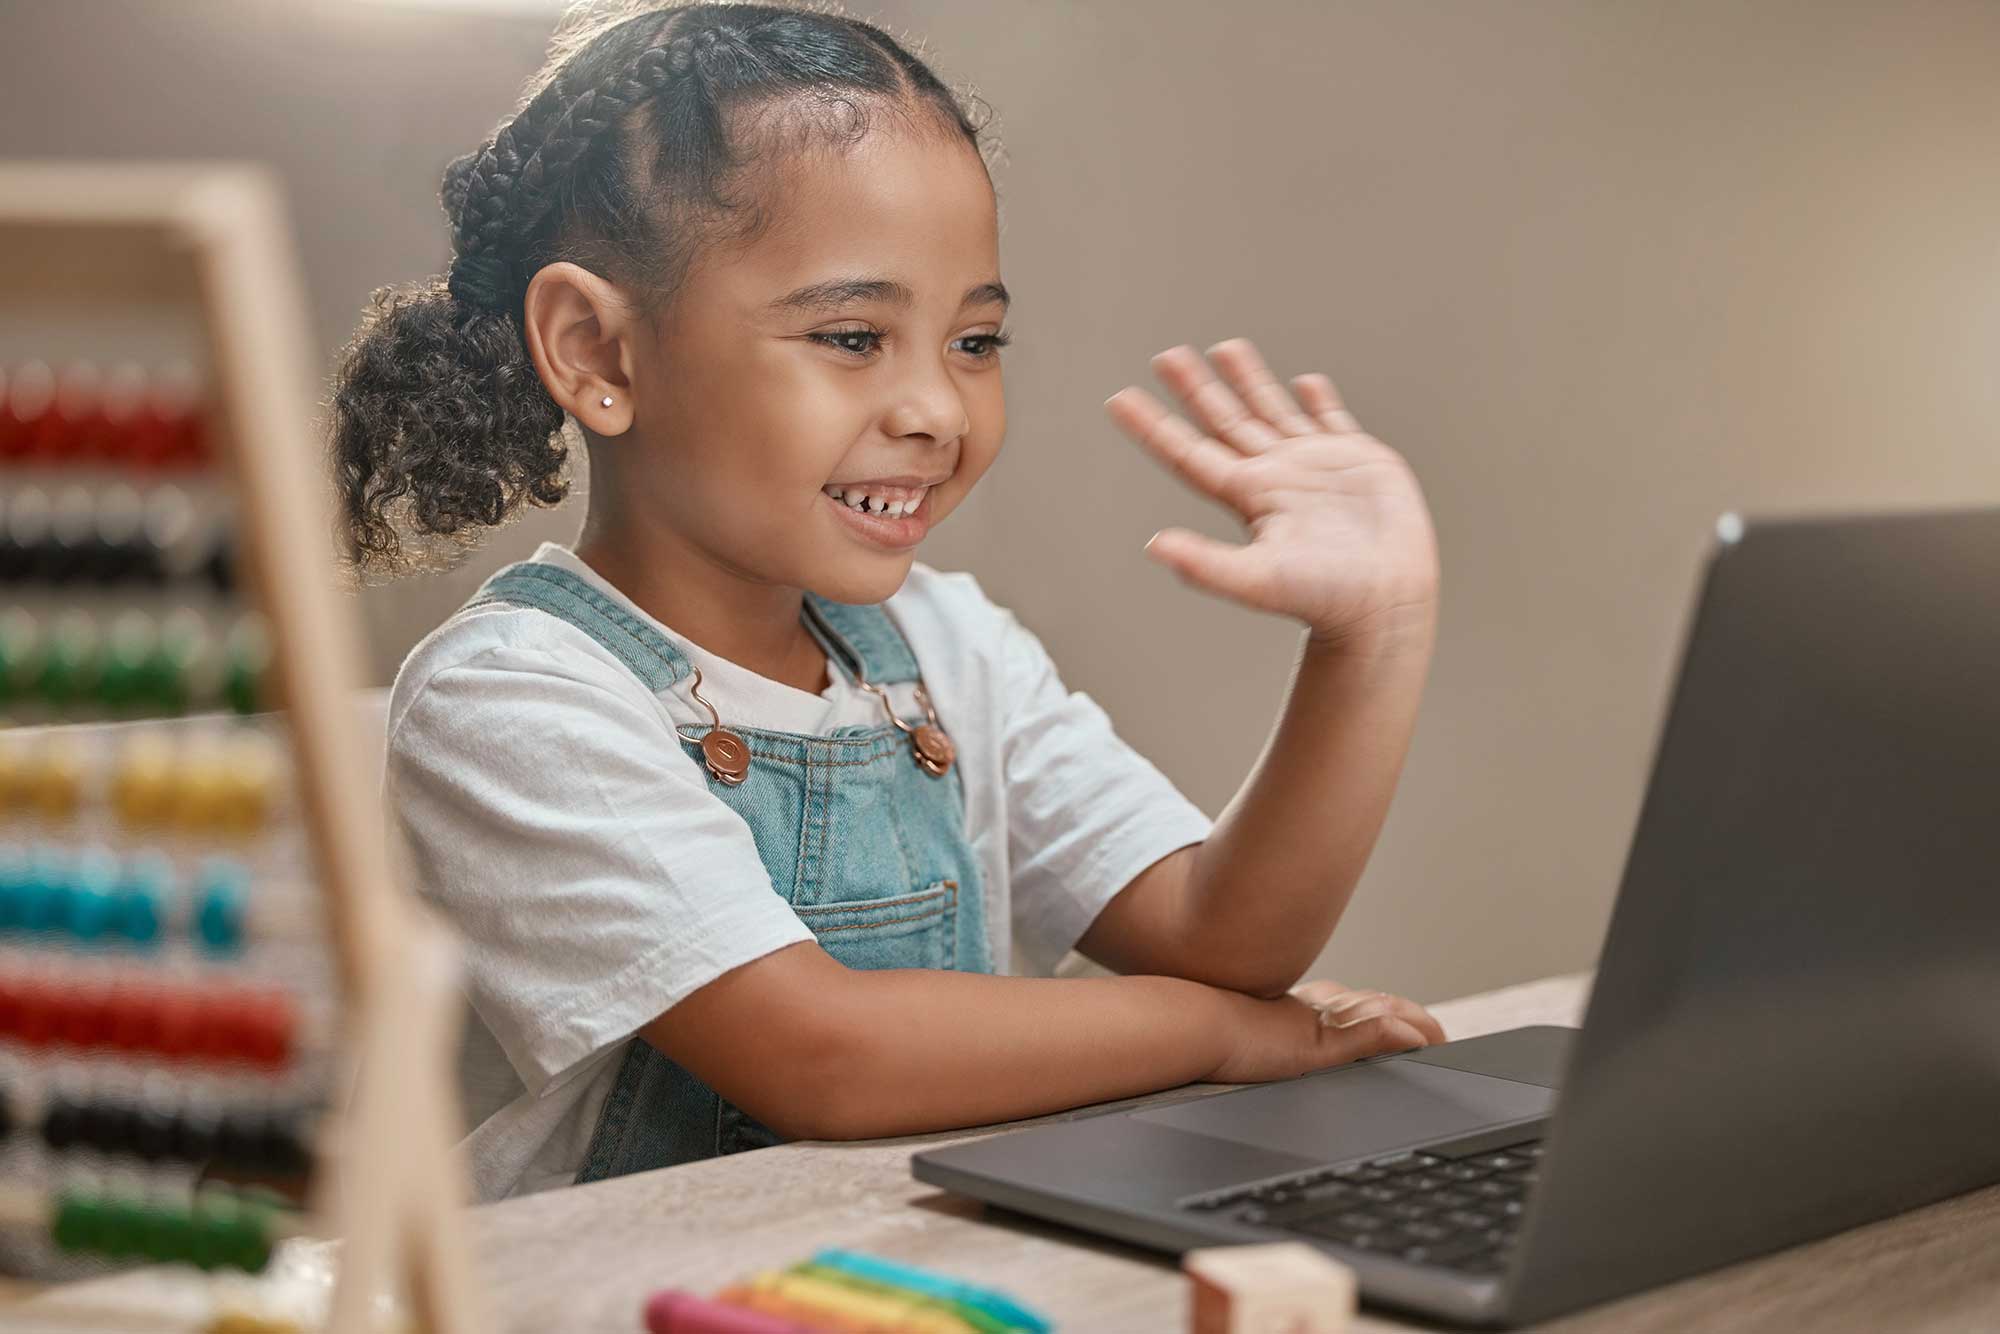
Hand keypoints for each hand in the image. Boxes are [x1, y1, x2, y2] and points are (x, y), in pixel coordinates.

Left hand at [1105, 338, 1439, 651]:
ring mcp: (1315, 465)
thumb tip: (1153, 546)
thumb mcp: (1256, 579)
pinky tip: (1306, 381)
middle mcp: (1275, 475)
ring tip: (1225, 348)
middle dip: (1195, 388)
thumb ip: (1205, 563)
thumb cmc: (1323, 598)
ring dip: (1248, 380)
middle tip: (1167, 356)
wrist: (1385, 604)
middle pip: (1224, 421)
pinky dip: (1318, 399)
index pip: (1188, 453)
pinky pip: (1332, 420)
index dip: (1153, 426)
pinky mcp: (1359, 461)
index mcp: (1247, 495)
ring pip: (1272, 410)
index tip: (1119, 400)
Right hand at [1204, 977, 1445, 1084]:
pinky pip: (1367, 1036)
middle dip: (1415, 1018)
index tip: (1413, 1024)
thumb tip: (1282, 1036)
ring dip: (1417, 1027)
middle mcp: (1318, 1007)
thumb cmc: (1208, 1034)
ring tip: (1442, 1039)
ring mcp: (1319, 1023)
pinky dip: (1396, 1036)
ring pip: (1382, 1017)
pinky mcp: (1316, 1043)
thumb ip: (1278, 1032)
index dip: (1390, 1010)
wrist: (1190, 1026)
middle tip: (1440, 1035)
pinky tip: (1419, 1042)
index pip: (1359, 1004)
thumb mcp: (1255, 1032)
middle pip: (1380, 1006)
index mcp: (1304, 1006)